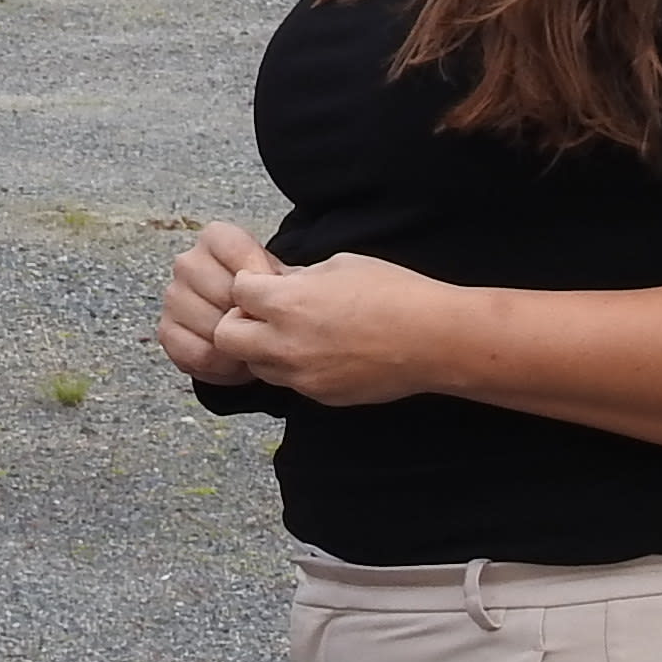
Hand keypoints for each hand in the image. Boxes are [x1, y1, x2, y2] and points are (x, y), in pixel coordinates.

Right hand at [159, 220, 274, 383]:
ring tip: (251, 345)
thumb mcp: (283, 284)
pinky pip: (197, 352)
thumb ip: (280, 281)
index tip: (273, 292)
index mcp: (215, 239)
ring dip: (236, 342)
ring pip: (210, 323)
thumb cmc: (266, 302)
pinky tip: (234, 359)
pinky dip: (220, 362)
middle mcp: (188, 262)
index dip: (259, 275)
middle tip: (265, 325)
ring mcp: (174, 297)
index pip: (234, 248)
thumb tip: (278, 289)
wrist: (252, 334)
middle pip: (222, 290)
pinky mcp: (166, 331)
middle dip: (248, 314)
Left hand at [206, 249, 462, 408]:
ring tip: (299, 335)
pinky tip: (326, 354)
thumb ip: (301, 277)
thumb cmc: (394, 293)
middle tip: (267, 314)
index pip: (236, 291)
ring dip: (264, 349)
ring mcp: (301, 376)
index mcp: (287, 303)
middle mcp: (284, 343)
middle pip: (227, 336)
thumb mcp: (341, 265)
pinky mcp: (320, 396)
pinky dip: (296, 368)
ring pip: (256, 365)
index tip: (266, 284)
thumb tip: (282, 282)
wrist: (435, 339)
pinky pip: (290, 382)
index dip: (250, 284)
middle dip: (240, 322)